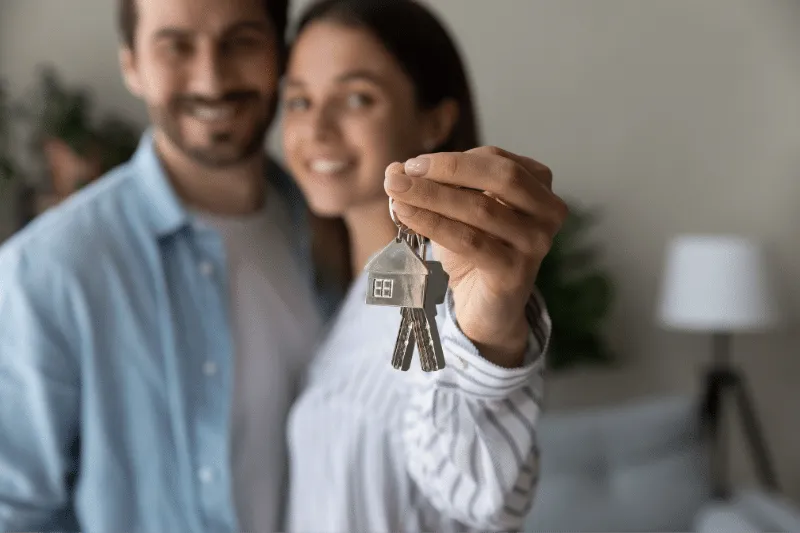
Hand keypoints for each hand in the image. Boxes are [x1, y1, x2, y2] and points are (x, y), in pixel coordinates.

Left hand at [384, 146, 567, 367]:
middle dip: (447, 170)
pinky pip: (470, 241)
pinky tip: (407, 216)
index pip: (494, 159)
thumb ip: (432, 186)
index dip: (451, 160)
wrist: (487, 308)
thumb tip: (395, 170)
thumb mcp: (455, 211)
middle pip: (500, 176)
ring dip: (432, 196)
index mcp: (539, 185)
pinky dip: (434, 224)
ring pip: (481, 208)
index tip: (411, 165)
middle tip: (403, 173)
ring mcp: (536, 242)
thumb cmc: (475, 252)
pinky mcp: (516, 271)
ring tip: (396, 192)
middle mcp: (548, 211)